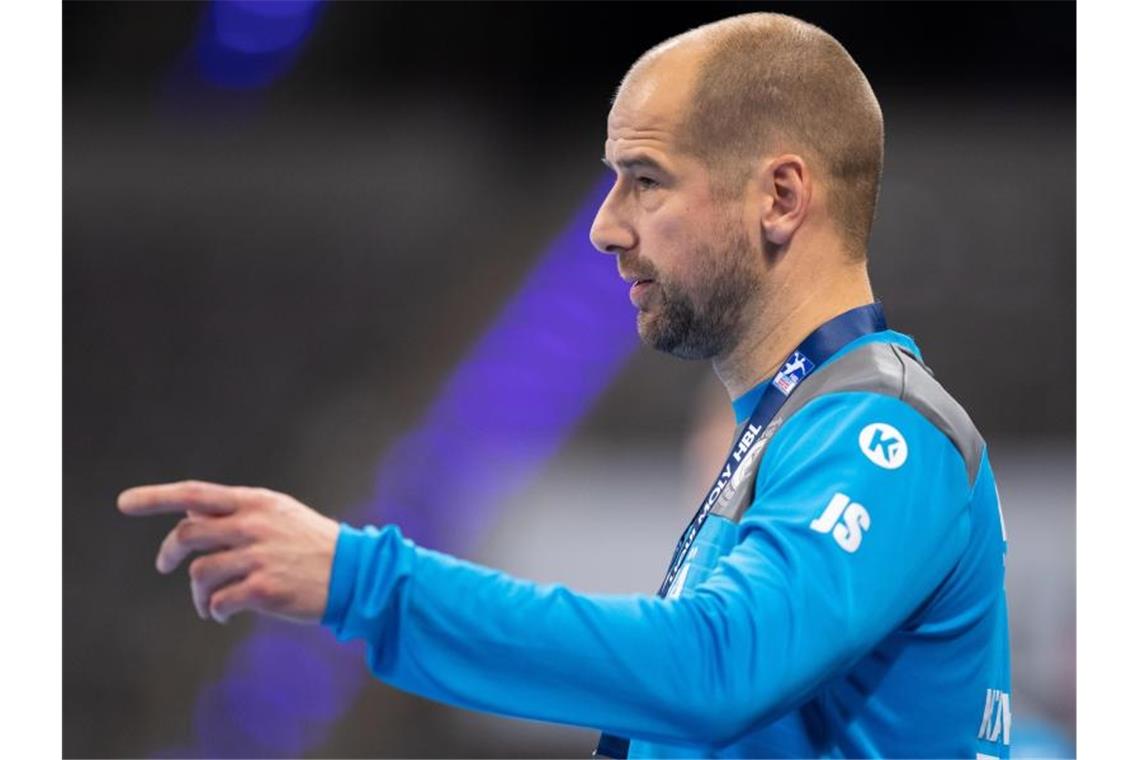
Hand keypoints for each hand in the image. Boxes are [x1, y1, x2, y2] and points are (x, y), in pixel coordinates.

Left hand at [117, 480, 339, 623]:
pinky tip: (224, 614)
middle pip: (187, 535)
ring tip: (210, 602)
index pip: (195, 494)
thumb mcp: (279, 515)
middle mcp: (253, 524)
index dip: (156, 497)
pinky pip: (218, 602)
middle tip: (165, 566)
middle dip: (169, 553)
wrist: (355, 573)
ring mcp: (257, 556)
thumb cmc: (313, 544)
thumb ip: (237, 514)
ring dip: (197, 593)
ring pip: (199, 573)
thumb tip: (190, 517)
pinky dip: (215, 611)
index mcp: (255, 502)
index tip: (124, 503)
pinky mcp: (263, 588)